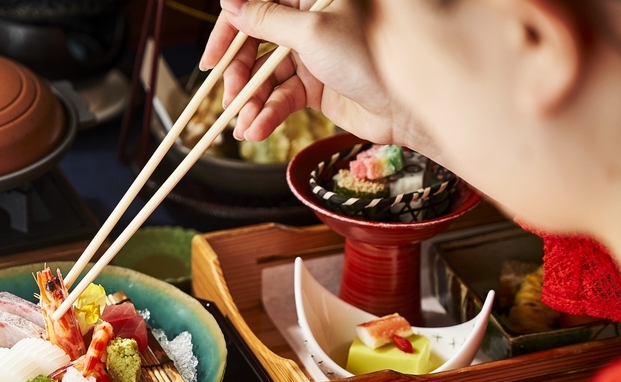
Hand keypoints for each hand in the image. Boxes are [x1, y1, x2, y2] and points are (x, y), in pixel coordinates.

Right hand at [199, 0, 438, 158]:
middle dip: (240, 76)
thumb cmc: (373, 55)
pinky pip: (281, 99)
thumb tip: (229, 2)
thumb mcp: (313, 33)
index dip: (229, 33)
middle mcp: (307, 23)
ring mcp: (310, 56)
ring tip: (244, 127)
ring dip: (251, 104)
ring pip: (265, 78)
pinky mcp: (315, 88)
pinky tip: (257, 130)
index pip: (256, 6)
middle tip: (229, 100)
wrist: (409, 103)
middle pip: (255, 45)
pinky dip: (267, 116)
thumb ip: (267, 19)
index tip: (211, 61)